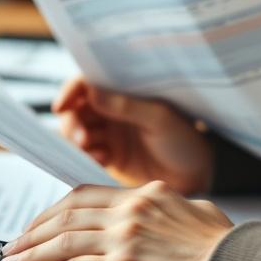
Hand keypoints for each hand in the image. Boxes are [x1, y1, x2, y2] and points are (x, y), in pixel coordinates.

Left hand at [0, 181, 233, 260]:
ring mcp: (124, 238)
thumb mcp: (194, 211)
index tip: (40, 222)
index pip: (85, 196)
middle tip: (15, 243)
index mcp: (144, 194)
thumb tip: (159, 213)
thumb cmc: (220, 246)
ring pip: (63, 240)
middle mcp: (130, 211)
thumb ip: (169, 208)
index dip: (55, 210)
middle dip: (34, 231)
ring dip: (33, 252)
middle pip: (67, 215)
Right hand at [53, 77, 213, 194]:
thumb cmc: (185, 140)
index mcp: (124, 92)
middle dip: (73, 123)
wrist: (198, 176)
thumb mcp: (159, 119)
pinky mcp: (109, 156)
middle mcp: (112, 109)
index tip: (61, 106)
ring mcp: (109, 133)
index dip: (70, 92)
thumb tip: (92, 92)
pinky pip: (85, 153)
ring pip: (76, 132)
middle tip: (83, 138)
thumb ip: (126, 107)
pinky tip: (103, 160)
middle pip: (75, 109)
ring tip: (98, 152)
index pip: (87, 84)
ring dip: (79, 141)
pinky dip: (87, 156)